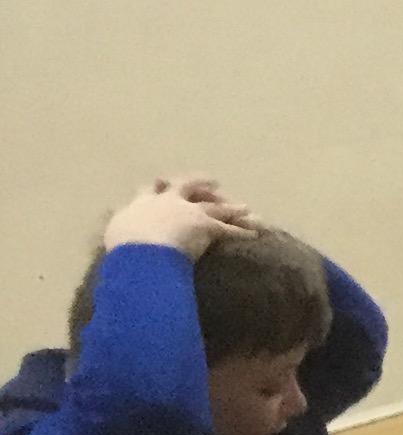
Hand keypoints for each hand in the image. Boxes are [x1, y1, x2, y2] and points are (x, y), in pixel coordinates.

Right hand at [105, 181, 249, 256]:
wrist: (141, 252)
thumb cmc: (124, 248)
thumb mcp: (116, 237)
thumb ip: (121, 234)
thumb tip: (119, 240)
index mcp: (141, 204)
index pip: (149, 190)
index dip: (158, 187)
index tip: (162, 183)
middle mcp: (167, 201)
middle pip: (186, 187)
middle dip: (200, 183)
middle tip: (213, 182)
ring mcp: (189, 211)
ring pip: (214, 207)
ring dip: (231, 208)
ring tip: (246, 209)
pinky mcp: (206, 225)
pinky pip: (228, 229)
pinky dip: (242, 231)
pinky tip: (254, 234)